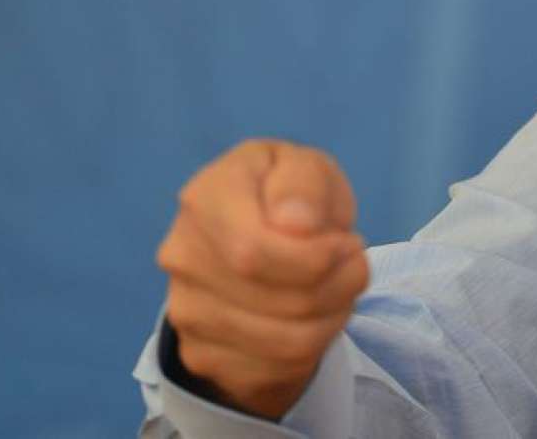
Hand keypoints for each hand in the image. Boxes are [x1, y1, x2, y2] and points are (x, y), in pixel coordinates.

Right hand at [155, 139, 369, 418]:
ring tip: (340, 286)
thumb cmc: (288, 197)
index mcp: (206, 197)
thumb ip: (304, 183)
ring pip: (287, 340)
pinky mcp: (200, 354)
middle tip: (354, 263)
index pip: (254, 251)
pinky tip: (315, 314)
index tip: (346, 242)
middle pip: (279, 299)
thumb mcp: (307, 168)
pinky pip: (277, 369)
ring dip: (334, 315)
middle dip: (338, 285)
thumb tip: (296, 223)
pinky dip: (315, 345)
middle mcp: (182, 255)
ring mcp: (185, 309)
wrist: (259, 242)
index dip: (316, 258)